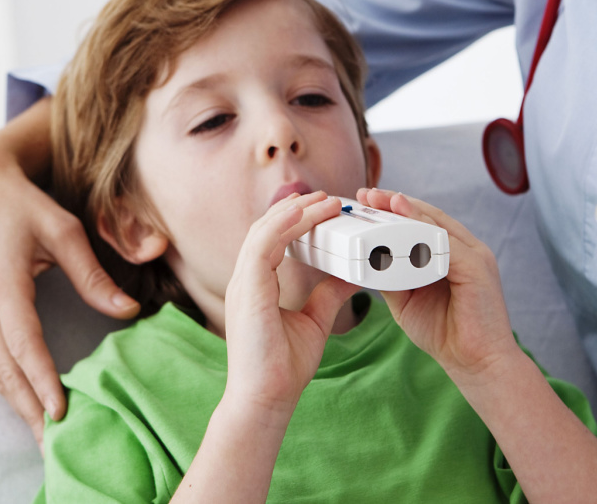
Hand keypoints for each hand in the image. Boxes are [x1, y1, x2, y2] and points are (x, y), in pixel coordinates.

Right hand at [0, 130, 139, 444]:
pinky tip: (26, 403)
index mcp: (3, 284)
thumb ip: (93, 275)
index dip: (41, 380)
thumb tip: (130, 310)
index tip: (60, 411)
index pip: (24, 344)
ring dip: (16, 404)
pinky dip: (7, 384)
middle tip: (53, 445)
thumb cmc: (24, 205)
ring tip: (42, 436)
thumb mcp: (64, 231)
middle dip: (28, 409)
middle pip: (4, 369)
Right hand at [222, 191, 356, 415]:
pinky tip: (304, 212)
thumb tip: (353, 274)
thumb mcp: (315, 320)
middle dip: (296, 208)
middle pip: (266, 228)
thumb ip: (329, 294)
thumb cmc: (283, 367)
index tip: (322, 208)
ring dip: (295, 211)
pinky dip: (282, 224)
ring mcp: (243, 284)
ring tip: (325, 200)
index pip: (272, 239)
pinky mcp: (247, 290)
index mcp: (256, 286)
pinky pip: (262, 245)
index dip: (294, 219)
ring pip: (264, 230)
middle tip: (329, 197)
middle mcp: (245, 280)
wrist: (267, 398)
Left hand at [356, 188, 518, 378]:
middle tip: (367, 194)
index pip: (422, 224)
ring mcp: (475, 256)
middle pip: (429, 217)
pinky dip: (423, 230)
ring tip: (381, 200)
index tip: (367, 201)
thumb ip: (391, 277)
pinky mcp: (477, 268)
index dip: (395, 210)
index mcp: (452, 256)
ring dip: (407, 211)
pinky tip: (402, 221)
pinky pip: (446, 243)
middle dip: (396, 203)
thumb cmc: (445, 334)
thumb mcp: (407, 300)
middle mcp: (466, 250)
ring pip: (437, 225)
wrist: (477, 365)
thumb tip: (365, 259)